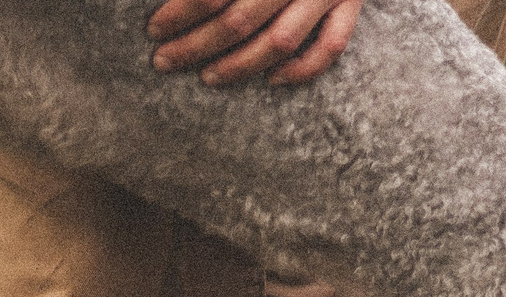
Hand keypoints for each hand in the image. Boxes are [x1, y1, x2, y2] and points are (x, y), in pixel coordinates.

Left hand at [148, 0, 363, 86]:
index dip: (179, 13)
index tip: (154, 29)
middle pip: (239, 19)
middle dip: (195, 46)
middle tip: (165, 60)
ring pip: (280, 41)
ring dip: (239, 66)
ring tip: (206, 77)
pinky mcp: (352, 2)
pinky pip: (331, 46)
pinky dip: (301, 69)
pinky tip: (271, 80)